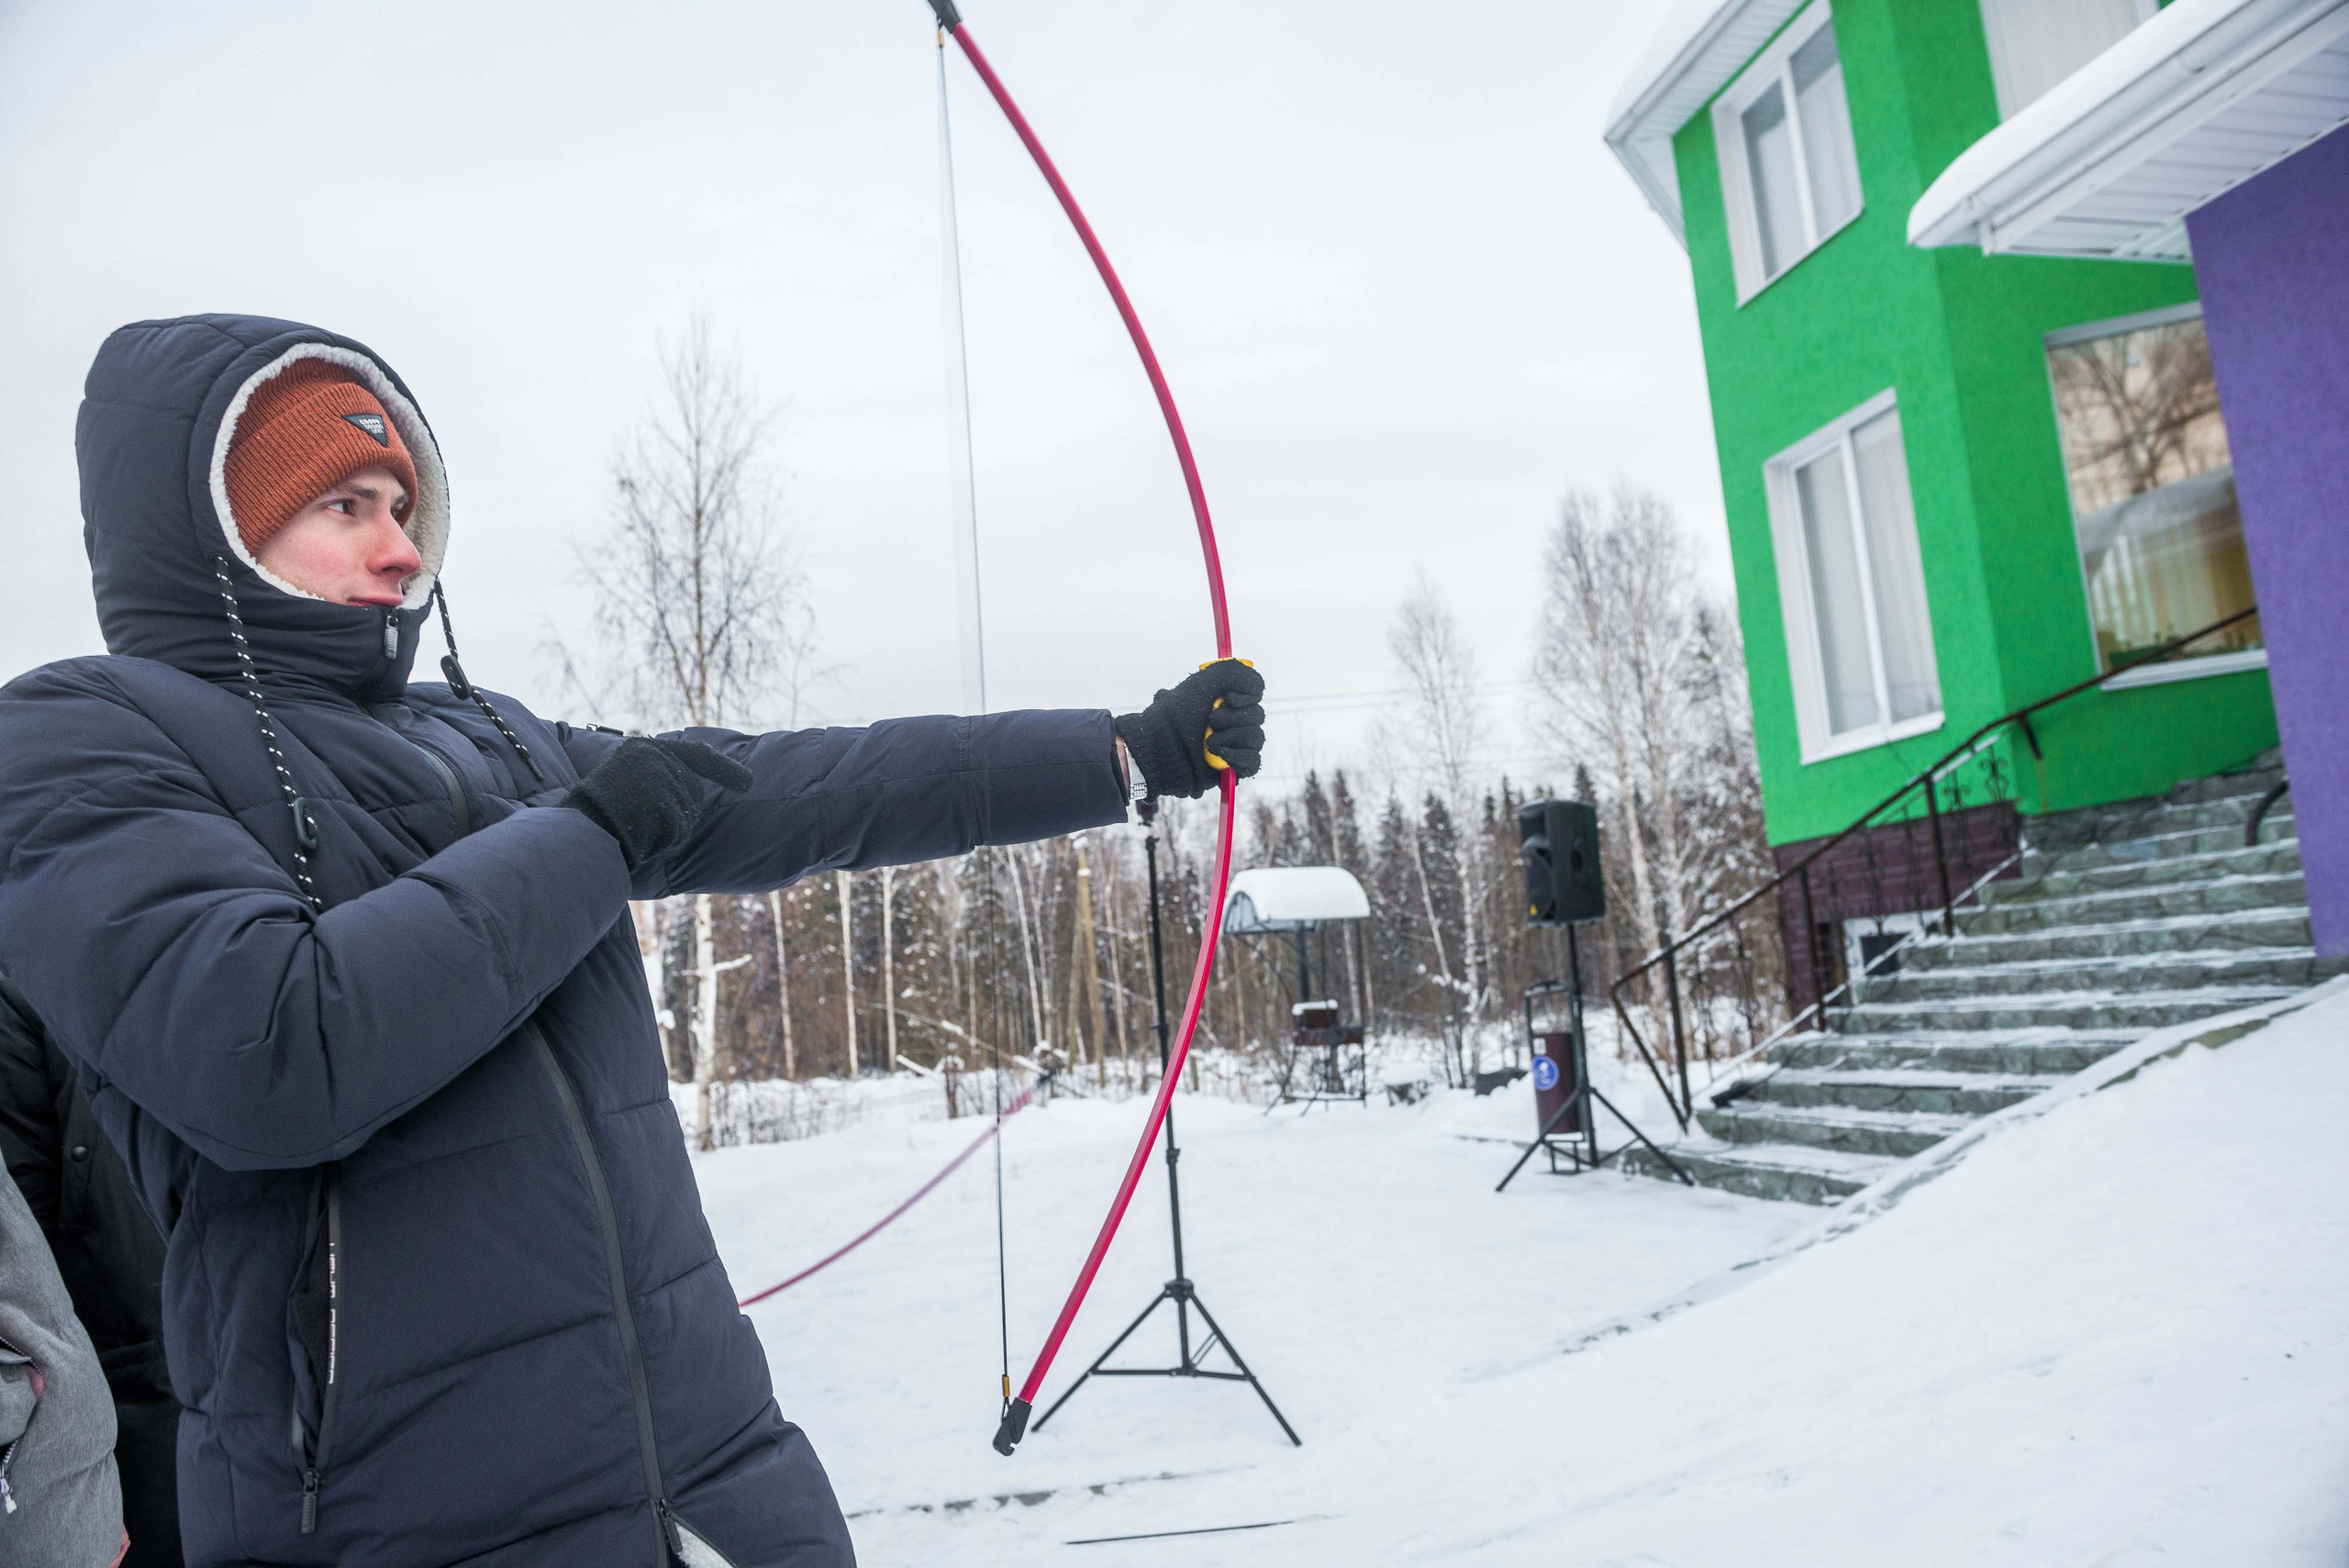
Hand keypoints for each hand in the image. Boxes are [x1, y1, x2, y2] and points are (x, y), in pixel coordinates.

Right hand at [560, 737, 752, 868]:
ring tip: (633, 829)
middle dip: (676, 814)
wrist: (573, 834)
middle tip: (638, 822)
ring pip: (687, 815)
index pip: (695, 753)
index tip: (749, 783)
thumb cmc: (591, 817)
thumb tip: (693, 792)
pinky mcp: (665, 804)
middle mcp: (655, 758)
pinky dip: (663, 843)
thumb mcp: (622, 784)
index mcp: (642, 749)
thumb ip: (654, 779)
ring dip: (667, 831)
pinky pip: (679, 832)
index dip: (724, 769)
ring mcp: (661, 780)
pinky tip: (638, 839)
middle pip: (693, 793)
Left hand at [1114, 658, 1265, 800]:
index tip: (1229, 698)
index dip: (1247, 695)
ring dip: (1233, 737)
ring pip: (1256, 738)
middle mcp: (1232, 720)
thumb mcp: (1202, 682)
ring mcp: (1233, 745)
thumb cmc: (1176, 714)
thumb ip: (1234, 672)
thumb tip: (1258, 687)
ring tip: (1208, 743)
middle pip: (1257, 715)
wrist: (1160, 748)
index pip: (1255, 693)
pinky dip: (1240, 757)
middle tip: (1211, 720)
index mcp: (1225, 699)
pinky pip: (1253, 762)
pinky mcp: (1232, 768)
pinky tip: (1221, 754)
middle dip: (1234, 718)